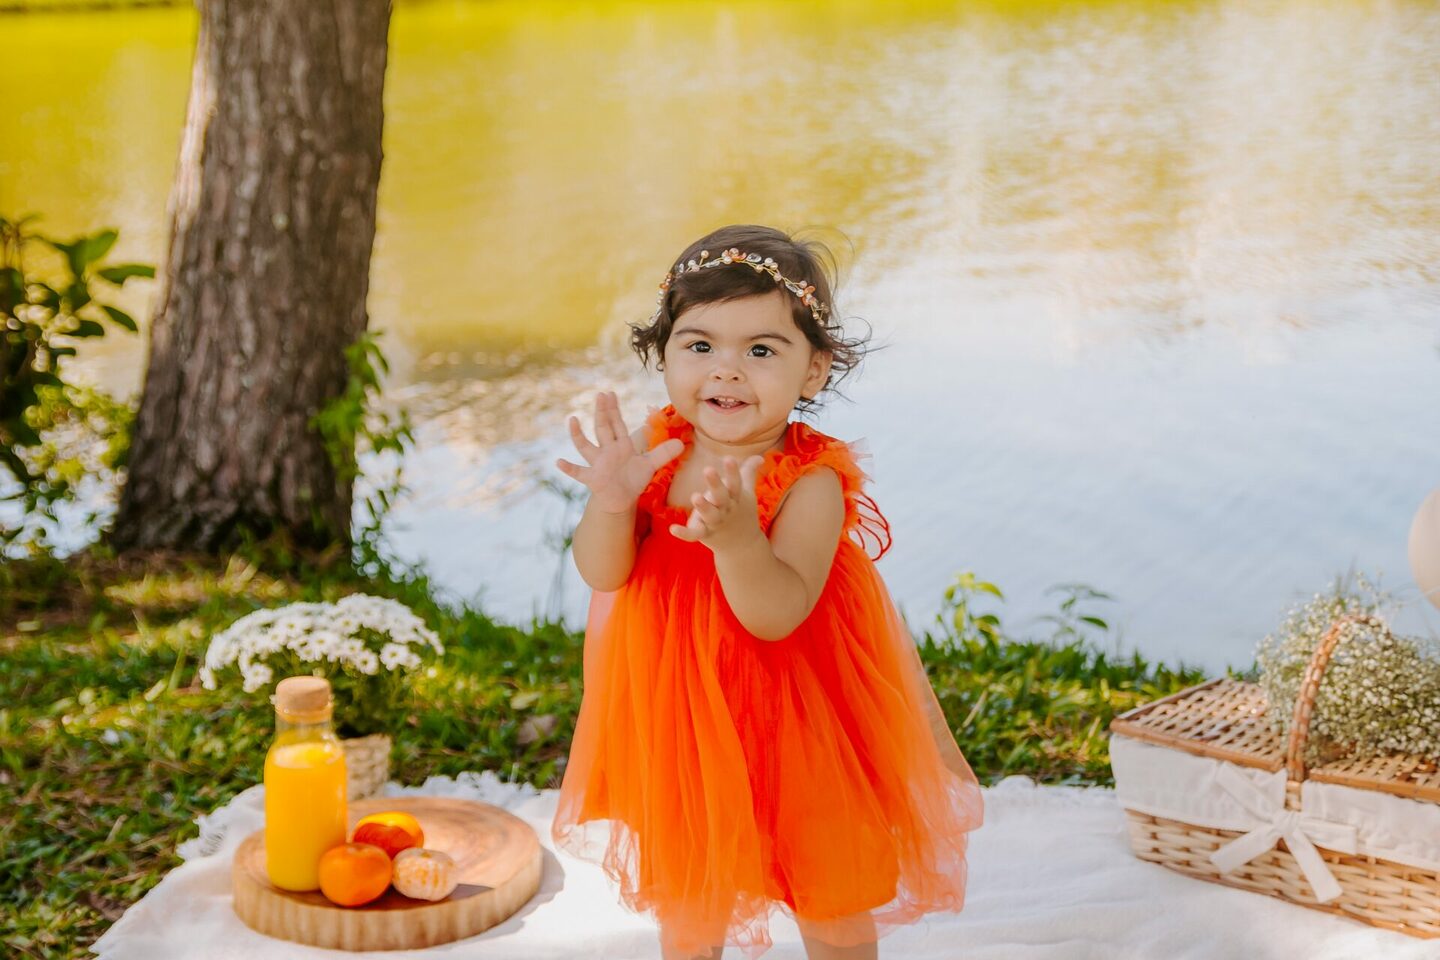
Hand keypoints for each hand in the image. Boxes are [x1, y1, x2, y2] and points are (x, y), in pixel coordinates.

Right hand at [556, 391, 682, 514]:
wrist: (621, 499)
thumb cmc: (632, 479)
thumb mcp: (649, 465)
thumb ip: (663, 453)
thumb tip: (681, 443)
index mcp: (621, 445)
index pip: (617, 424)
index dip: (614, 409)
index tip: (610, 393)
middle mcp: (607, 451)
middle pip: (603, 428)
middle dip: (602, 413)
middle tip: (600, 395)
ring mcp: (597, 464)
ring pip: (586, 446)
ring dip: (578, 434)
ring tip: (572, 420)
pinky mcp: (592, 479)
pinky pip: (579, 472)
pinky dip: (569, 468)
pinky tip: (559, 462)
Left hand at [669, 455, 764, 551]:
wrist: (742, 546)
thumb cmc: (741, 512)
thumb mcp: (745, 492)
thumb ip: (749, 472)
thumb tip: (760, 457)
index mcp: (735, 497)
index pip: (735, 483)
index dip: (733, 471)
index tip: (728, 458)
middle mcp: (726, 509)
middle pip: (722, 496)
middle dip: (715, 484)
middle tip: (708, 469)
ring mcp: (715, 522)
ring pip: (709, 514)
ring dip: (703, 507)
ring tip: (695, 496)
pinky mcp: (704, 534)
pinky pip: (694, 534)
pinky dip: (684, 533)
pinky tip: (672, 529)